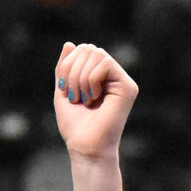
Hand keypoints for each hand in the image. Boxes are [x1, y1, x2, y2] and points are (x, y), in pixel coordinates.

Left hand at [53, 42, 136, 159]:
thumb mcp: (63, 92)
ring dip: (81, 77)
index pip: (83, 50)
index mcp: (98, 76)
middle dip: (73, 70)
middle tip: (74, 96)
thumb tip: (69, 43)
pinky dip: (91, 79)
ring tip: (83, 99)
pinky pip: (105, 63)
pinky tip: (94, 98)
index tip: (65, 89)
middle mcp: (112, 76)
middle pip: (89, 48)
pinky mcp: (128, 86)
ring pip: (97, 54)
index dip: (68, 64)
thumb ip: (65, 68)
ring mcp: (121, 80)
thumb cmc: (75, 126)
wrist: (85, 147)